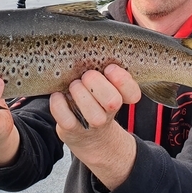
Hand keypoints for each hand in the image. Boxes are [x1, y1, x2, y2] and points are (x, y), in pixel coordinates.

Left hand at [50, 64, 140, 189]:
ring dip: (79, 93)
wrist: (88, 135)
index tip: (108, 69)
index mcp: (120, 98)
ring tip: (73, 86)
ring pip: (91, 112)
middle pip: (112, 101)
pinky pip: (66, 117)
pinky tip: (58, 95)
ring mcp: (91, 124)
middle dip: (95, 82)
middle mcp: (108, 113)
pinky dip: (58, 103)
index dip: (122, 79)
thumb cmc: (95, 102)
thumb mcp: (105, 87)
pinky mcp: (72, 130)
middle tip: (86, 76)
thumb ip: (105, 74)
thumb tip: (92, 58)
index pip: (133, 93)